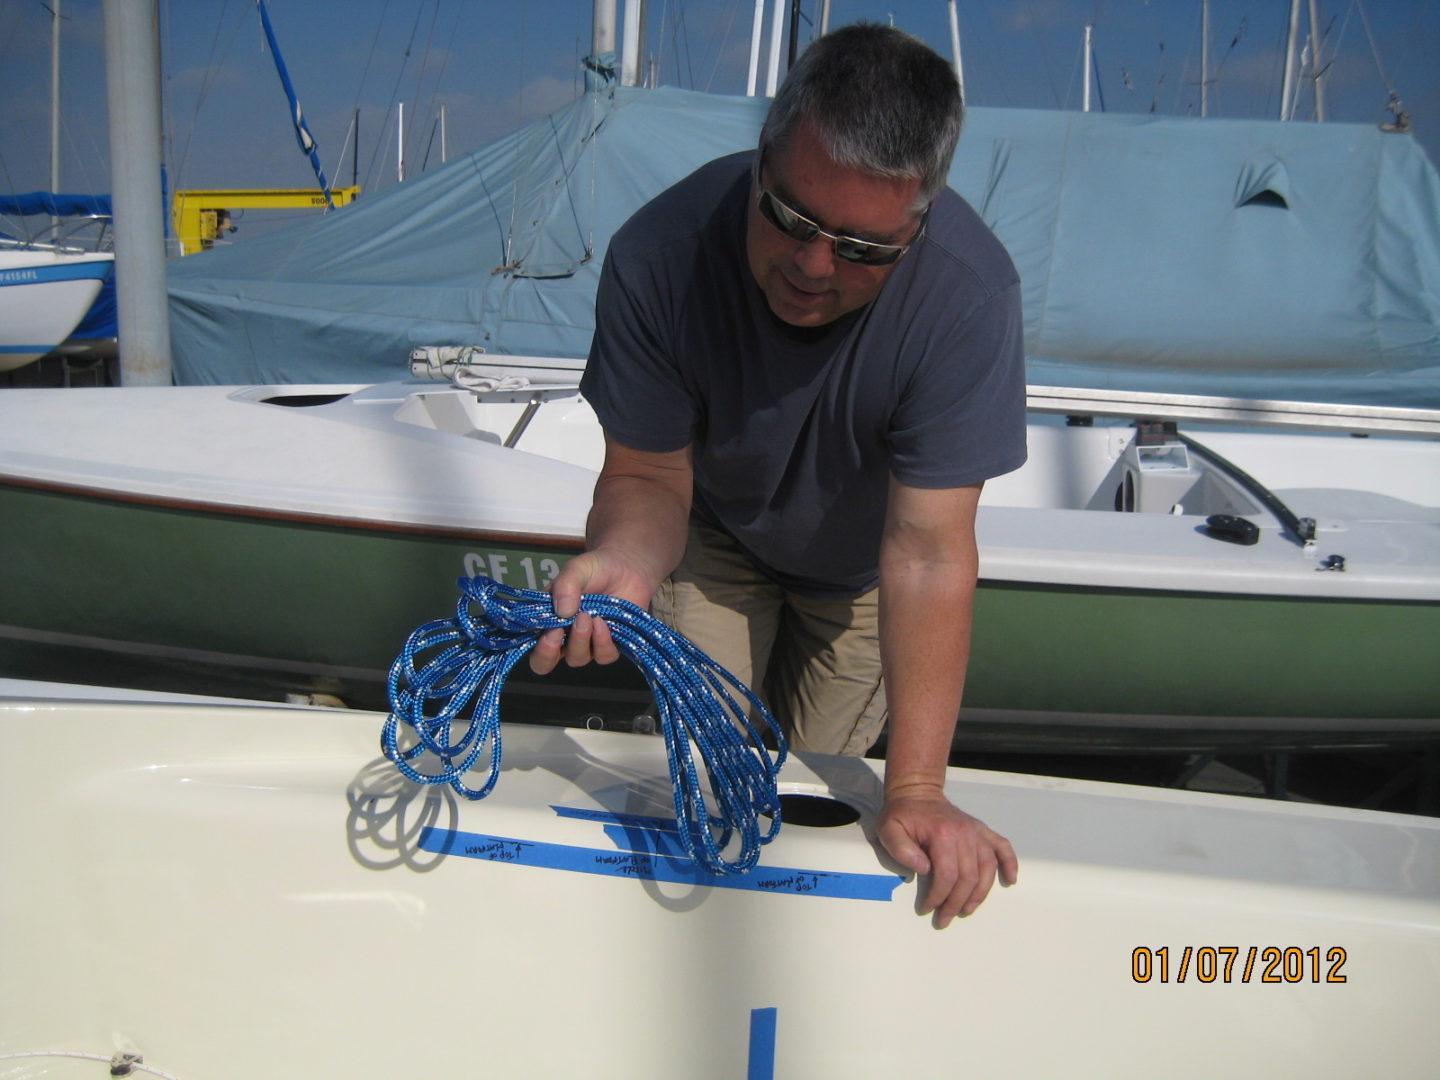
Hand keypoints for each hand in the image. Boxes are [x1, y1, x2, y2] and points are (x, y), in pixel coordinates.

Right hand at [527, 550, 655, 674]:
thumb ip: (566, 585)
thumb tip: (562, 611)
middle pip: (547, 662)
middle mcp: (563, 636)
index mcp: (547, 619)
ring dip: (580, 640)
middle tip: (558, 630)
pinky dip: (602, 643)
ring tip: (589, 616)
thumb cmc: (596, 568)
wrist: (628, 567)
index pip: (532, 646)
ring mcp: (587, 643)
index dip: (537, 647)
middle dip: (549, 652)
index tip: (550, 630)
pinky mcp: (610, 644)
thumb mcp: (577, 569)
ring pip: (576, 659)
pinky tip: (603, 623)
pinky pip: (603, 656)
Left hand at [876, 785, 1017, 926]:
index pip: (947, 875)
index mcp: (942, 833)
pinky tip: (1010, 880)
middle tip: (944, 918)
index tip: (927, 908)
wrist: (917, 793)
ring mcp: (976, 831)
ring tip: (966, 910)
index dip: (938, 896)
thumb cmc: (901, 814)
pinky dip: (1010, 864)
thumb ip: (901, 849)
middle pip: (968, 877)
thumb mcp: (889, 829)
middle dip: (956, 903)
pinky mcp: (982, 831)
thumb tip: (923, 869)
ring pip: (987, 869)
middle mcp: (964, 833)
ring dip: (978, 895)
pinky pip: (1003, 847)